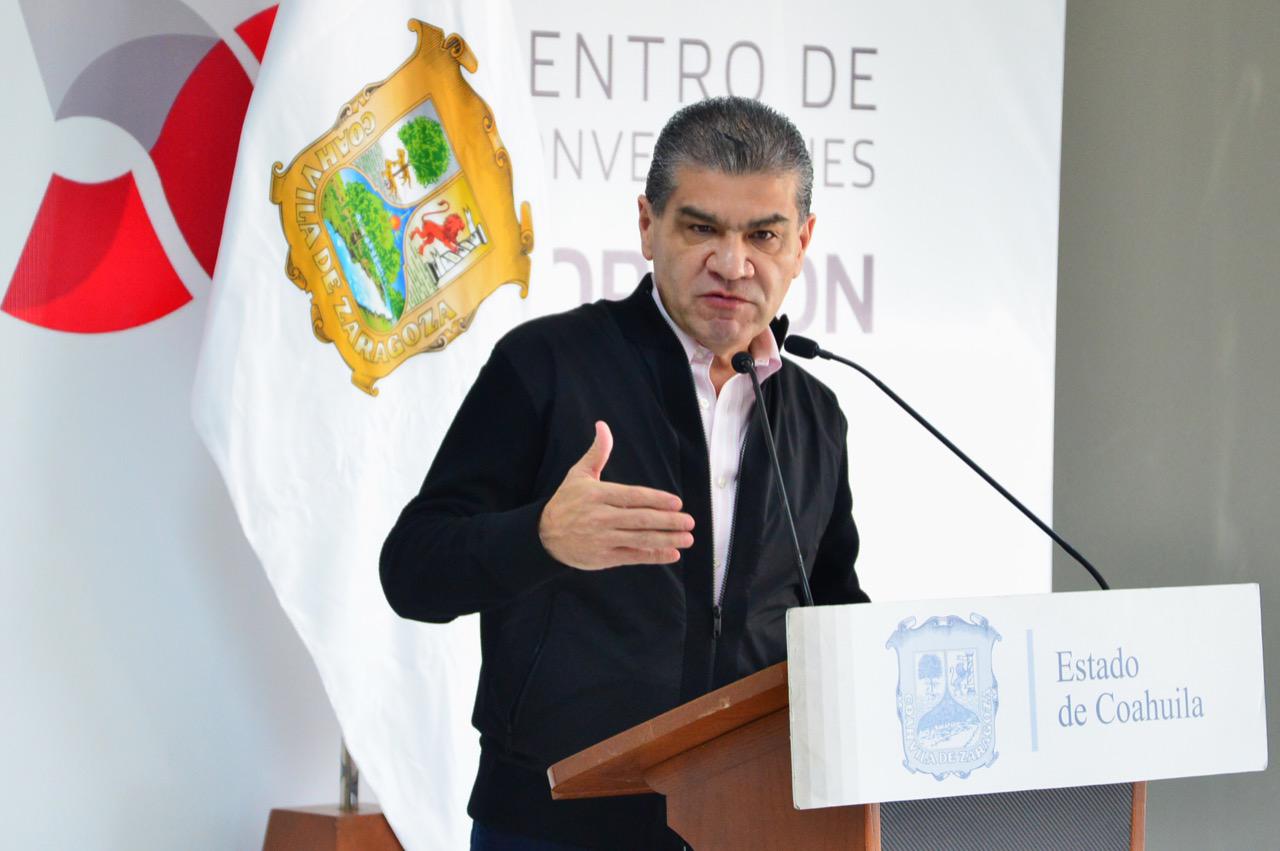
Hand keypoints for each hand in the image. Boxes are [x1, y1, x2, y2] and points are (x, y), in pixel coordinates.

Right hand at [539, 421, 694, 569]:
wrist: (544, 536)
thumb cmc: (566, 502)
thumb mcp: (578, 475)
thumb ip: (597, 453)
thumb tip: (603, 426)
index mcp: (597, 495)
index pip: (633, 497)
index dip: (656, 500)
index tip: (676, 503)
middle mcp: (601, 518)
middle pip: (640, 519)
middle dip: (668, 521)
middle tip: (689, 521)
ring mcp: (603, 539)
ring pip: (640, 539)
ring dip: (666, 539)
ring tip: (687, 538)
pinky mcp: (604, 558)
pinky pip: (633, 557)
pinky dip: (654, 556)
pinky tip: (672, 553)